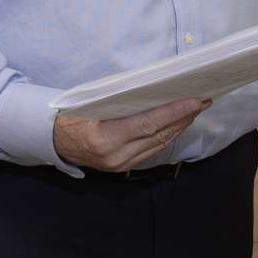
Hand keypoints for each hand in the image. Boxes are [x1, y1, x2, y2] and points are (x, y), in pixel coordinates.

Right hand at [53, 98, 210, 171]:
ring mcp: (121, 165)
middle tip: (203, 100)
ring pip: (159, 145)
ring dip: (179, 127)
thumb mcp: (92, 104)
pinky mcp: (124, 168)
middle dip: (183, 118)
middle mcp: (116, 156)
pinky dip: (167, 136)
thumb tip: (154, 90)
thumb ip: (120, 101)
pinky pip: (152, 151)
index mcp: (106, 138)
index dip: (174, 112)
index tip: (194, 101)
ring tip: (195, 110)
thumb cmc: (72, 115)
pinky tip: (178, 124)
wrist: (54, 141)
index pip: (148, 124)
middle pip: (158, 136)